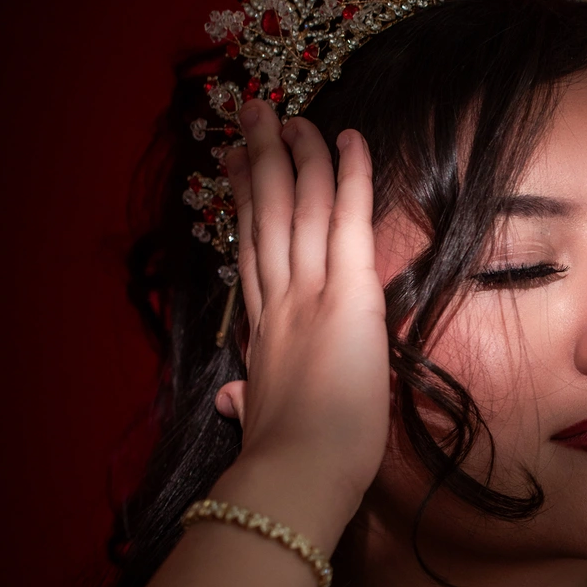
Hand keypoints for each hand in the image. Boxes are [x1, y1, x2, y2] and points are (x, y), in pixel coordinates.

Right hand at [213, 101, 389, 542]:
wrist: (298, 473)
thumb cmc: (287, 460)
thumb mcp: (258, 422)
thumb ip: (246, 399)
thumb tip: (232, 399)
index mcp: (263, 330)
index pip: (253, 251)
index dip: (245, 203)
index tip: (238, 167)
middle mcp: (279, 300)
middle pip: (266, 213)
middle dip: (261, 158)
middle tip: (255, 114)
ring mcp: (309, 291)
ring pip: (299, 205)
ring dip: (298, 153)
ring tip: (292, 113)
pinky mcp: (349, 294)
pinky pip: (350, 221)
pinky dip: (353, 176)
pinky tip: (353, 138)